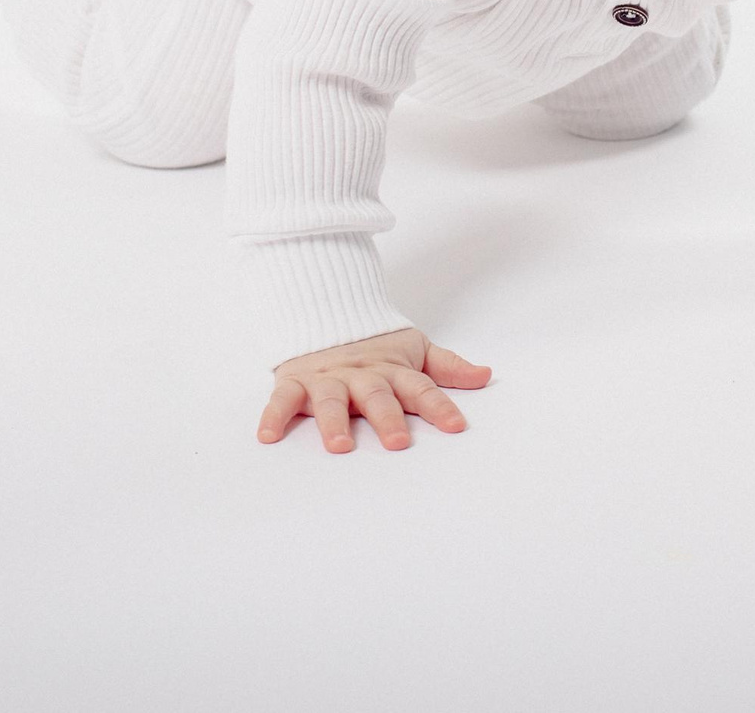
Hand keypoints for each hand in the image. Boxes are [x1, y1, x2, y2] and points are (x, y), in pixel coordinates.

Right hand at [258, 326, 491, 452]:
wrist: (325, 308)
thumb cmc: (376, 343)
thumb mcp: (415, 350)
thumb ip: (447, 367)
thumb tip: (486, 375)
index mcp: (393, 369)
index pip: (421, 388)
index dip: (439, 406)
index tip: (456, 427)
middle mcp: (361, 374)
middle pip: (377, 395)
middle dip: (387, 418)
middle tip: (397, 443)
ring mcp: (327, 377)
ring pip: (330, 399)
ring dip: (334, 422)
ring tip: (340, 446)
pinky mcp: (296, 380)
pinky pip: (282, 398)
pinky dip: (274, 416)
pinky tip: (268, 436)